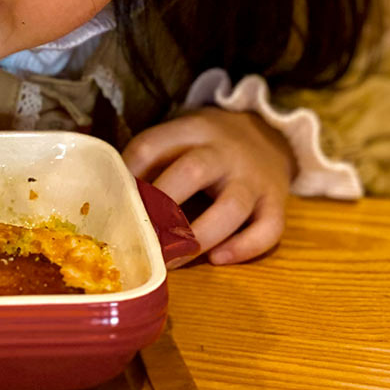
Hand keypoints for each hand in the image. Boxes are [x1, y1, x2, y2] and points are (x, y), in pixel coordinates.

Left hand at [122, 107, 293, 264]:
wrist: (269, 134)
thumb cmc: (209, 144)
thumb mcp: (181, 134)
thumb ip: (154, 159)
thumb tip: (113, 196)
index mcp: (193, 130)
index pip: (153, 146)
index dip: (130, 174)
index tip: (115, 202)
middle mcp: (225, 152)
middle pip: (192, 172)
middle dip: (162, 206)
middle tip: (140, 236)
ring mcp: (254, 178)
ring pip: (231, 207)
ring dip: (198, 237)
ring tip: (171, 260)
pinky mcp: (277, 203)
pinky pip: (268, 229)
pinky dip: (244, 248)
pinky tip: (217, 259)